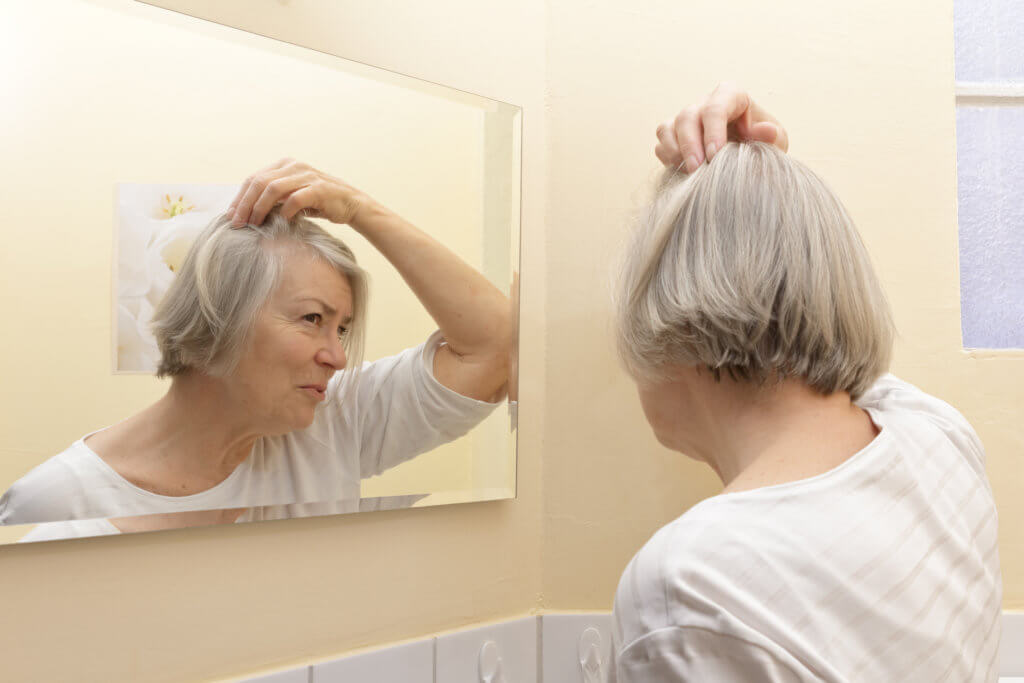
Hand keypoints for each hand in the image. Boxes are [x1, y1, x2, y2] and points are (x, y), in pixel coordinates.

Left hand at [227, 158, 370, 226]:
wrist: (352, 204)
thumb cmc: (319, 202)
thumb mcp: (293, 194)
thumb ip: (274, 197)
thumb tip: (246, 212)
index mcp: (285, 164)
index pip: (254, 178)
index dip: (240, 198)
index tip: (231, 216)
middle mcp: (294, 166)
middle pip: (259, 182)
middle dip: (245, 204)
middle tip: (237, 223)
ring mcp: (307, 176)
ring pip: (273, 189)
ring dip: (259, 208)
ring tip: (254, 224)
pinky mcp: (319, 189)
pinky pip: (294, 199)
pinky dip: (284, 212)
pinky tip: (281, 223)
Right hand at [655, 82, 788, 173]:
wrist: (749, 161)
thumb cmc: (763, 146)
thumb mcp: (776, 142)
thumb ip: (771, 137)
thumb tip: (766, 130)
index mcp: (731, 96)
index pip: (716, 107)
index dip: (713, 131)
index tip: (716, 156)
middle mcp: (705, 103)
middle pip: (687, 116)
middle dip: (690, 144)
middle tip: (698, 170)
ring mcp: (687, 119)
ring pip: (668, 127)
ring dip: (674, 151)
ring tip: (688, 172)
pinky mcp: (674, 136)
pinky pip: (661, 143)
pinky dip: (667, 157)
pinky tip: (682, 172)